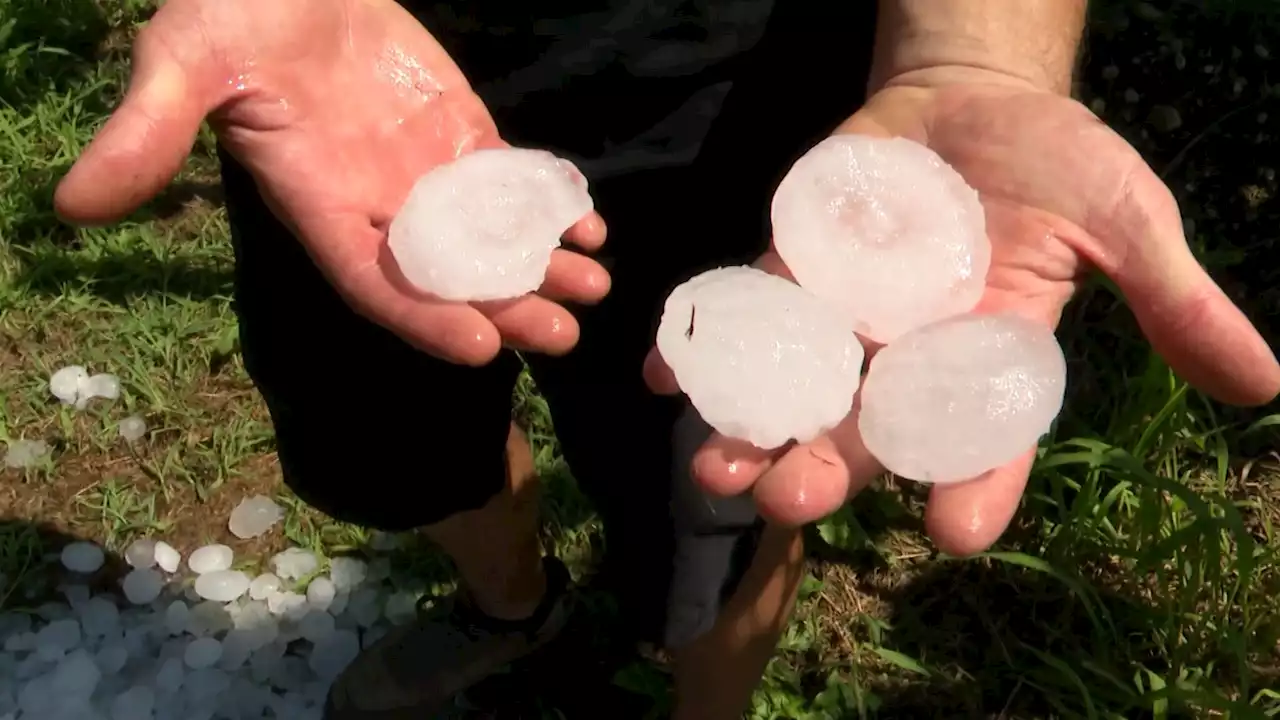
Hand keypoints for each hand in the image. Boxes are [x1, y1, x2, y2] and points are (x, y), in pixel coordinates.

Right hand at [54, 0, 608, 365]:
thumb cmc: (230, 9)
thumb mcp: (184, 60)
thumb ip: (148, 130)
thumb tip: (73, 203)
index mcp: (316, 205)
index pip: (371, 281)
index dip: (423, 316)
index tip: (480, 346)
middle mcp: (375, 204)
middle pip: (446, 276)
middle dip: (503, 307)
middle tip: (560, 334)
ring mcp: (423, 172)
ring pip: (488, 238)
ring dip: (540, 267)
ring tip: (593, 289)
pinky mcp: (458, 136)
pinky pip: (508, 185)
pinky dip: (548, 209)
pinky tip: (589, 230)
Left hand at [646, 68, 1279, 554]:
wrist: (973, 100)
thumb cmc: (1057, 162)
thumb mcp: (1123, 219)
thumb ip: (1172, 300)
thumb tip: (1262, 384)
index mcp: (990, 357)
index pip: (984, 439)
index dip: (973, 485)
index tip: (955, 534)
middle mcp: (909, 353)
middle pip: (867, 428)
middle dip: (829, 467)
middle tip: (789, 502)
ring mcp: (845, 312)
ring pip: (794, 385)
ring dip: (750, 426)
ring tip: (713, 465)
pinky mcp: (791, 267)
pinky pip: (745, 311)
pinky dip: (703, 343)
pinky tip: (662, 374)